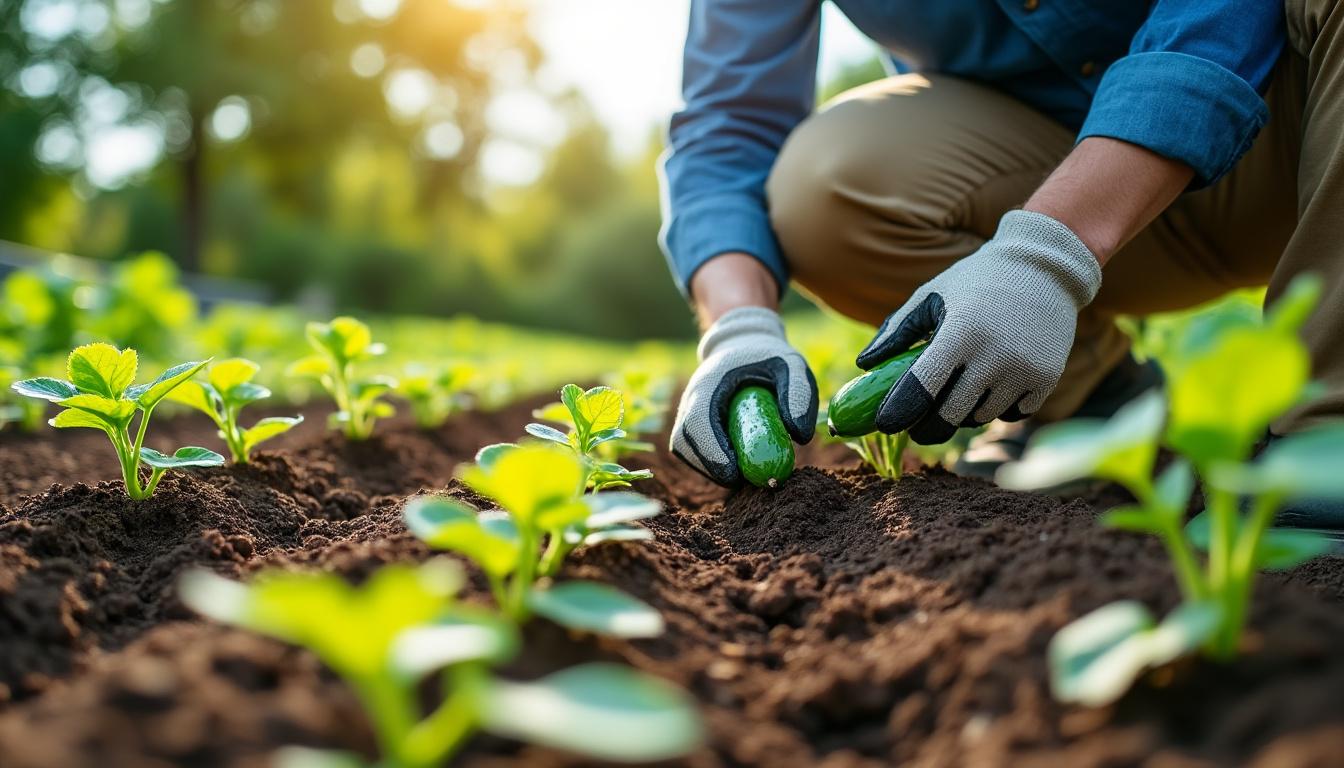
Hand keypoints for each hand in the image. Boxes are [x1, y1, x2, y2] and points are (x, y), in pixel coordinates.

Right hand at [671, 306, 817, 485]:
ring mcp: (688, 411)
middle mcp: (691, 397)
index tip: (735, 473)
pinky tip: (735, 464)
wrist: (744, 344)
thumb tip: (798, 437)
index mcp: (709, 382)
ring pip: (685, 449)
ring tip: (742, 473)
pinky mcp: (692, 423)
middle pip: (684, 442)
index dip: (711, 452)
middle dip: (710, 467)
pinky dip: (710, 462)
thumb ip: (799, 394)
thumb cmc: (768, 356)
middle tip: (743, 480)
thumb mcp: (792, 364)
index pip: (697, 422)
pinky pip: (692, 449)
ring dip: (709, 468)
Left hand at [856, 209, 1101, 444]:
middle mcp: (994, 355)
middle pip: (948, 416)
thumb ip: (896, 330)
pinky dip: (998, 407)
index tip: (885, 424)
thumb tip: (863, 364)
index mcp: (959, 333)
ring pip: (980, 418)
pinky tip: (993, 385)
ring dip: (964, 413)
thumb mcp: (930, 295)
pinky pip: (1012, 414)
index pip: (920, 389)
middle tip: (916, 428)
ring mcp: (1024, 370)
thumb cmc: (976, 280)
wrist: (1045, 266)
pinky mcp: (1047, 378)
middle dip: (926, 427)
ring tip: (959, 391)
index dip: (898, 413)